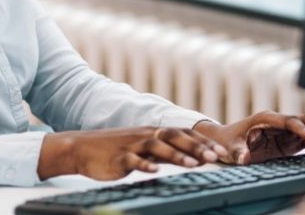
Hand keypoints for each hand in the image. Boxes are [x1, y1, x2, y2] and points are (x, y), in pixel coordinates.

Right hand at [38, 127, 228, 180]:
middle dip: (196, 147)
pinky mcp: (118, 158)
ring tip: (193, 165)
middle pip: (175, 137)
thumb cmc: (116, 149)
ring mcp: (132, 146)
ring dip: (177, 156)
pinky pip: (133, 161)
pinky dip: (145, 165)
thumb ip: (165, 150)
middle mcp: (146, 135)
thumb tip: (191, 156)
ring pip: (157, 147)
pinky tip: (155, 172)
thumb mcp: (143, 147)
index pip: (183, 133)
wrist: (83, 148)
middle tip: (215, 157)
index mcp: (154, 132)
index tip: (221, 152)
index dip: (203, 142)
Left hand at [193, 111, 304, 164]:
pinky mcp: (291, 139)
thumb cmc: (228, 141)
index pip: (289, 122)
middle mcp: (279, 121)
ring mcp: (287, 130)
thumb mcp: (230, 148)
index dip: (302, 130)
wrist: (226, 139)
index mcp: (266, 119)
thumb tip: (243, 158)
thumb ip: (237, 152)